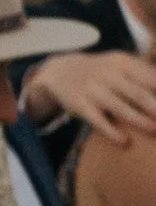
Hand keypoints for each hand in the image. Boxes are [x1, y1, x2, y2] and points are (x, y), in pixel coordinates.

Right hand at [29, 51, 155, 145]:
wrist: (60, 71)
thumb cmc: (103, 72)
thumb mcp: (122, 65)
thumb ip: (145, 75)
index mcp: (125, 63)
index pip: (152, 78)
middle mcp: (109, 74)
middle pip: (139, 93)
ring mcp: (94, 89)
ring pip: (120, 107)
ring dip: (140, 120)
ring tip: (154, 131)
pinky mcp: (80, 105)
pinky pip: (97, 120)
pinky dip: (111, 131)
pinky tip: (124, 142)